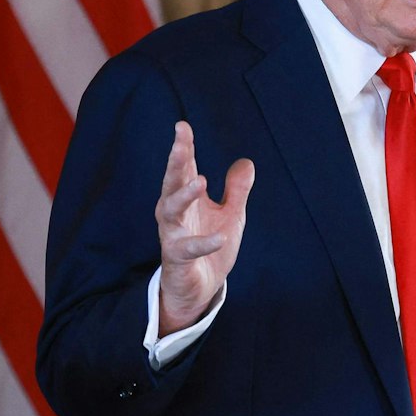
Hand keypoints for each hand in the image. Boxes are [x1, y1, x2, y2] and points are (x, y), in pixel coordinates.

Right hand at [156, 121, 254, 333]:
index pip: (183, 169)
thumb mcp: (231, 216)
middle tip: (181, 142)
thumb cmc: (210, 249)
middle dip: (176, 162)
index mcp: (187, 200)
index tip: (182, 126)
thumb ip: (236, 191)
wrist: (200, 289)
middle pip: (172, 183)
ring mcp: (173, 236)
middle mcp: (174, 214)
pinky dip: (204, 243)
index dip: (183, 147)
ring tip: (200, 179)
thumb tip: (246, 162)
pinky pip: (187, 249)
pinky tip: (220, 236)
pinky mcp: (177, 259)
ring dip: (184, 195)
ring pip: (170, 211)